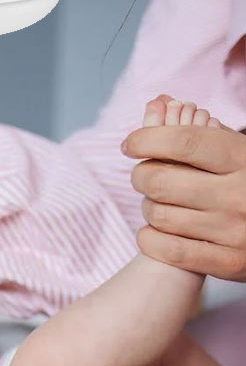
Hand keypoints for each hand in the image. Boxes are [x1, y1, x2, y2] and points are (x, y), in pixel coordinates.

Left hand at [123, 94, 245, 279]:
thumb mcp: (233, 147)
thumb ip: (194, 127)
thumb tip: (156, 102)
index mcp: (241, 158)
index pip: (182, 141)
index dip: (145, 139)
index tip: (131, 144)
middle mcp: (240, 194)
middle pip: (161, 181)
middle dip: (141, 175)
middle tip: (144, 175)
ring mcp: (236, 231)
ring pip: (160, 215)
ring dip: (148, 207)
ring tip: (157, 202)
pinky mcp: (230, 262)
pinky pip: (170, 250)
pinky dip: (150, 238)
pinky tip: (154, 230)